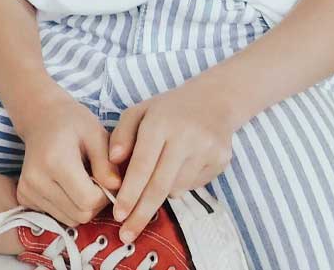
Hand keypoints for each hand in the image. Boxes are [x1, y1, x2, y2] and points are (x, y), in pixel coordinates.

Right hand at [15, 88, 124, 227]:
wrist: (41, 117)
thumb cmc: (73, 122)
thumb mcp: (96, 134)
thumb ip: (107, 163)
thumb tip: (116, 188)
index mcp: (55, 161)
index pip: (87, 200)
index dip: (104, 195)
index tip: (108, 179)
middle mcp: (36, 179)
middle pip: (79, 215)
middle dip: (95, 203)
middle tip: (97, 180)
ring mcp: (27, 190)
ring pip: (68, 219)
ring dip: (82, 206)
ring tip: (82, 180)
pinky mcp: (23, 197)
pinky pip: (55, 216)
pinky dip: (68, 206)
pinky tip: (67, 184)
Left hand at [108, 80, 236, 243]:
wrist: (214, 99)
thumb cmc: (169, 109)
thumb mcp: (140, 112)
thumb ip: (121, 134)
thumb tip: (112, 162)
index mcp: (161, 121)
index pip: (142, 164)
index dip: (129, 193)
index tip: (117, 214)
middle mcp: (186, 135)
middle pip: (159, 185)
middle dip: (141, 213)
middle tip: (126, 234)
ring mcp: (206, 149)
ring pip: (176, 189)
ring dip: (160, 193)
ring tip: (158, 176)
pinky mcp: (221, 160)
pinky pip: (193, 186)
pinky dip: (180, 185)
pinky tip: (179, 167)